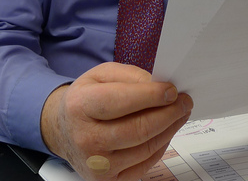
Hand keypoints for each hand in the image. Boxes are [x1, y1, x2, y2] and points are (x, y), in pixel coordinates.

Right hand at [40, 62, 192, 180]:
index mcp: (80, 106)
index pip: (121, 101)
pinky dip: (161, 146)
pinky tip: (165, 131)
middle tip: (184, 102)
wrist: (63, 131)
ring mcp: (97, 164)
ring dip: (170, 129)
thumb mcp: (99, 76)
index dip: (152, 96)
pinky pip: (145, 163)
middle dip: (169, 113)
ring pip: (147, 147)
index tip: (172, 91)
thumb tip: (159, 86)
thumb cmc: (85, 101)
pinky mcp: (108, 180)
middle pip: (139, 128)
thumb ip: (129, 76)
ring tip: (179, 114)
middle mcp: (86, 138)